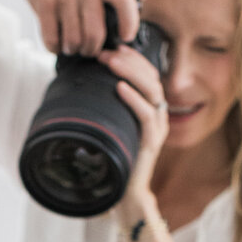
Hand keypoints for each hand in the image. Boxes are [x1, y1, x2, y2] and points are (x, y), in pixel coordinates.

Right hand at [2, 0, 140, 54]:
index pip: (124, 1)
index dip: (129, 24)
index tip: (125, 38)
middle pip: (95, 35)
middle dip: (91, 50)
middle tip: (87, 49)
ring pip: (73, 41)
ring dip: (71, 49)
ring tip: (69, 44)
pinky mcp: (43, 2)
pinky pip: (52, 39)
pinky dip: (54, 47)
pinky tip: (55, 41)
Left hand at [99, 44, 168, 202]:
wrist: (125, 194)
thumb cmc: (115, 160)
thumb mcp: (110, 127)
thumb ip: (106, 108)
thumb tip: (84, 86)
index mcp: (150, 108)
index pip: (147, 73)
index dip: (132, 58)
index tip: (111, 47)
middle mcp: (158, 114)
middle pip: (151, 76)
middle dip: (129, 60)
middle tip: (107, 52)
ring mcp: (158, 127)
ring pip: (152, 90)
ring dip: (131, 73)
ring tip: (112, 63)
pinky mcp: (152, 142)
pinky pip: (147, 115)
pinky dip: (134, 99)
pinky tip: (120, 88)